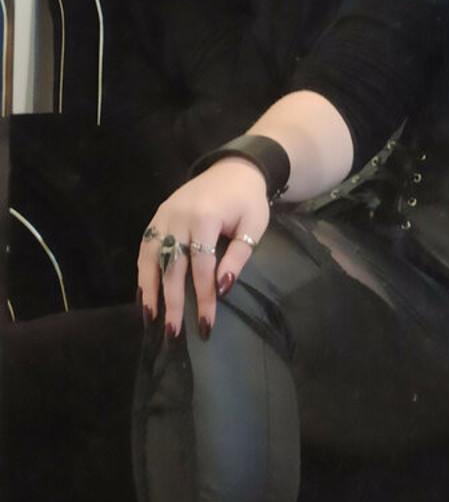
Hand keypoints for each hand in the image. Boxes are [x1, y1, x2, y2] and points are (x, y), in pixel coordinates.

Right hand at [137, 158, 270, 338]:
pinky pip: (146, 247)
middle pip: (172, 266)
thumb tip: (222, 289)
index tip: (205, 324)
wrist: (233, 169)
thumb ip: (236, 257)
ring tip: (150, 318)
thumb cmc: (248, 201)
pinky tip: (143, 294)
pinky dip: (143, 272)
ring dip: (149, 290)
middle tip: (172, 332)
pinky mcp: (157, 217)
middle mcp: (177, 217)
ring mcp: (163, 216)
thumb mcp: (253, 227)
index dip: (203, 297)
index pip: (201, 267)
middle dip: (172, 301)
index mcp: (204, 218)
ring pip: (151, 258)